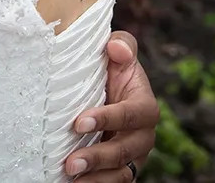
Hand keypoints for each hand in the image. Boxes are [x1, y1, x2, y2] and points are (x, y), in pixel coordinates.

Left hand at [64, 31, 157, 180]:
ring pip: (120, 173)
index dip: (108, 118)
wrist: (107, 94)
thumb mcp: (117, 54)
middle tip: (71, 163)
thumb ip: (121, 45)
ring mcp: (133, 156)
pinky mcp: (120, 170)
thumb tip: (117, 48)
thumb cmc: (112, 72)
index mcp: (145, 107)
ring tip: (69, 176)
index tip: (79, 122)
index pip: (132, 115)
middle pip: (126, 150)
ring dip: (96, 178)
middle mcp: (143, 136)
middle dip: (98, 157)